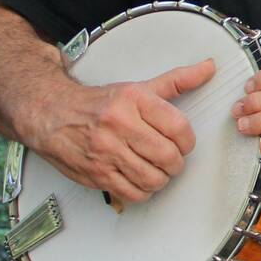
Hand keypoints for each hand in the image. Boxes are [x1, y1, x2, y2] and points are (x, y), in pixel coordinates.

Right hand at [31, 58, 209, 203]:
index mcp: (134, 100)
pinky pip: (132, 193)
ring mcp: (106, 151)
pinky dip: (142, 191)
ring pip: (152, 179)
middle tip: (171, 160)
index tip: (183, 143)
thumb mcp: (138, 87)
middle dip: (176, 163)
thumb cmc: (99, 103)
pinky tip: (139, 180)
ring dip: (161, 179)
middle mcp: (119, 125)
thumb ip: (177, 80)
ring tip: (156, 170)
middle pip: (167, 156)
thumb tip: (209, 67)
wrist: (52, 114)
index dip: (188, 141)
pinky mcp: (96, 174)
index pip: (178, 127)